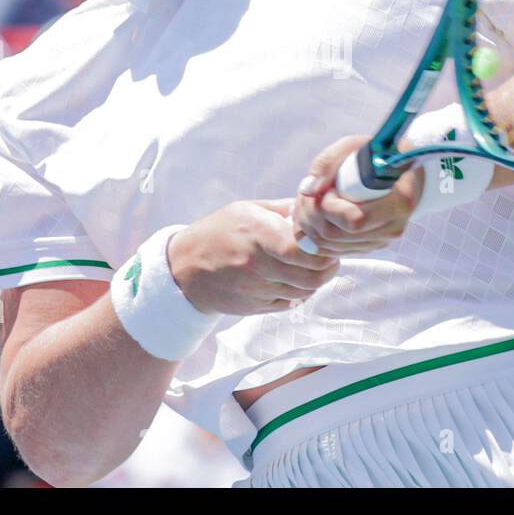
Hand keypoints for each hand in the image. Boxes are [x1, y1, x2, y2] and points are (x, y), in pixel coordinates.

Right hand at [167, 199, 340, 315]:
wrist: (183, 269)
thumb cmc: (218, 232)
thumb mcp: (246, 209)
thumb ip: (283, 209)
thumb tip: (314, 207)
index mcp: (257, 232)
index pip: (303, 249)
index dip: (323, 249)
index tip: (326, 242)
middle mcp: (256, 263)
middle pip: (311, 275)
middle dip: (327, 267)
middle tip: (329, 258)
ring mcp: (255, 288)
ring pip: (304, 292)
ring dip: (315, 281)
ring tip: (313, 268)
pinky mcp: (253, 307)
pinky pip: (289, 303)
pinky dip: (299, 293)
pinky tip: (294, 280)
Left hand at [292, 135, 422, 254]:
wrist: (397, 169)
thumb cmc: (377, 154)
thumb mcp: (354, 146)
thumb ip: (328, 161)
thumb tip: (309, 189)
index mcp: (399, 202)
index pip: (354, 221)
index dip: (330, 206)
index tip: (328, 188)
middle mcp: (393, 228)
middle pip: (336, 236)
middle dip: (311, 214)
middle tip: (308, 193)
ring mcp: (381, 241)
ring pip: (329, 246)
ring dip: (308, 224)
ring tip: (307, 201)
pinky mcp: (368, 246)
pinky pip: (331, 251)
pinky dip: (313, 235)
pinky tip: (312, 214)